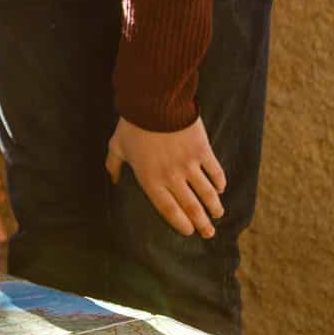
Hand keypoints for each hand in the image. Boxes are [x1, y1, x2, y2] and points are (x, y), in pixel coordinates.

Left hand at [106, 116, 224, 238]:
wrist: (154, 101)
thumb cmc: (132, 125)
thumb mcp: (117, 146)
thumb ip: (114, 165)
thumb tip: (113, 180)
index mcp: (150, 180)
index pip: (169, 210)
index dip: (181, 224)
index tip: (188, 231)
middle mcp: (172, 177)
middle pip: (191, 207)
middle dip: (202, 224)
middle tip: (208, 233)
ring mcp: (189, 165)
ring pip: (207, 193)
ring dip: (214, 207)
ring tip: (218, 214)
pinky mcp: (202, 150)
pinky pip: (215, 171)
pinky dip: (220, 182)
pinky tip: (221, 189)